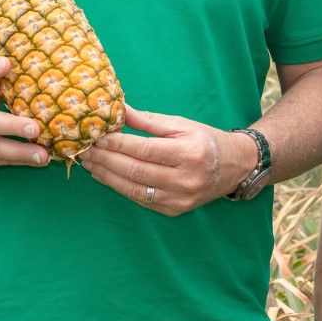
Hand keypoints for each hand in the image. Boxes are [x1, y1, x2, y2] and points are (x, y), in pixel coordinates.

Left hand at [77, 108, 256, 215]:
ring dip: (108, 177)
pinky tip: (106, 176)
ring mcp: (180, 198)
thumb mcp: (181, 124)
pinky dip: (120, 188)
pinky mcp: (175, 210)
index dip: (118, 145)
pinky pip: (141, 200)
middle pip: (136, 171)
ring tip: (90, 164)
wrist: (235, 166)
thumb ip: (149, 121)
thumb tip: (120, 111)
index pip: (144, 150)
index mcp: (188, 153)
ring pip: (135, 190)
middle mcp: (185, 179)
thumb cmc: (206, 140)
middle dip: (107, 161)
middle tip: (86, 151)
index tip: (98, 138)